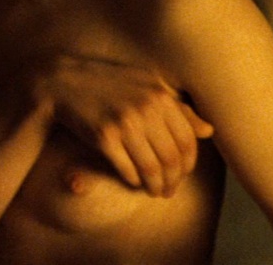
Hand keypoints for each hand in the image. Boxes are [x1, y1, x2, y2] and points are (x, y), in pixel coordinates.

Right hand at [35, 54, 213, 196]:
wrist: (63, 80)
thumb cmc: (107, 82)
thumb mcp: (146, 85)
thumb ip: (178, 107)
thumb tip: (208, 131)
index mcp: (160, 95)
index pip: (187, 140)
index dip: (188, 164)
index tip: (183, 174)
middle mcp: (145, 108)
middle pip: (171, 158)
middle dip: (174, 181)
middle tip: (169, 190)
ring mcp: (124, 123)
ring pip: (151, 168)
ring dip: (156, 187)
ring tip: (155, 192)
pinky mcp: (103, 137)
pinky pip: (127, 169)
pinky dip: (134, 181)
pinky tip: (134, 182)